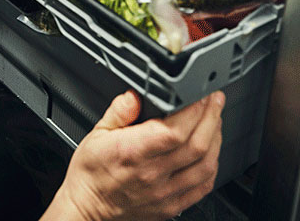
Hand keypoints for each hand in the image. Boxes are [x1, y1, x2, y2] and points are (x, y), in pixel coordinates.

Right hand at [42, 90, 223, 220]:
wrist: (88, 209)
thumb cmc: (91, 172)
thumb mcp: (96, 133)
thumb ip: (118, 111)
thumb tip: (134, 95)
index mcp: (133, 152)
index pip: (174, 131)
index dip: (193, 110)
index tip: (199, 94)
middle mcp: (152, 174)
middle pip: (196, 145)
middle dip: (211, 117)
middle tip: (214, 100)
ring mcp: (165, 193)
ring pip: (205, 166)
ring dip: (216, 139)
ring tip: (215, 121)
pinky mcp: (172, 206)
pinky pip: (203, 186)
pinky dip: (212, 166)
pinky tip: (211, 151)